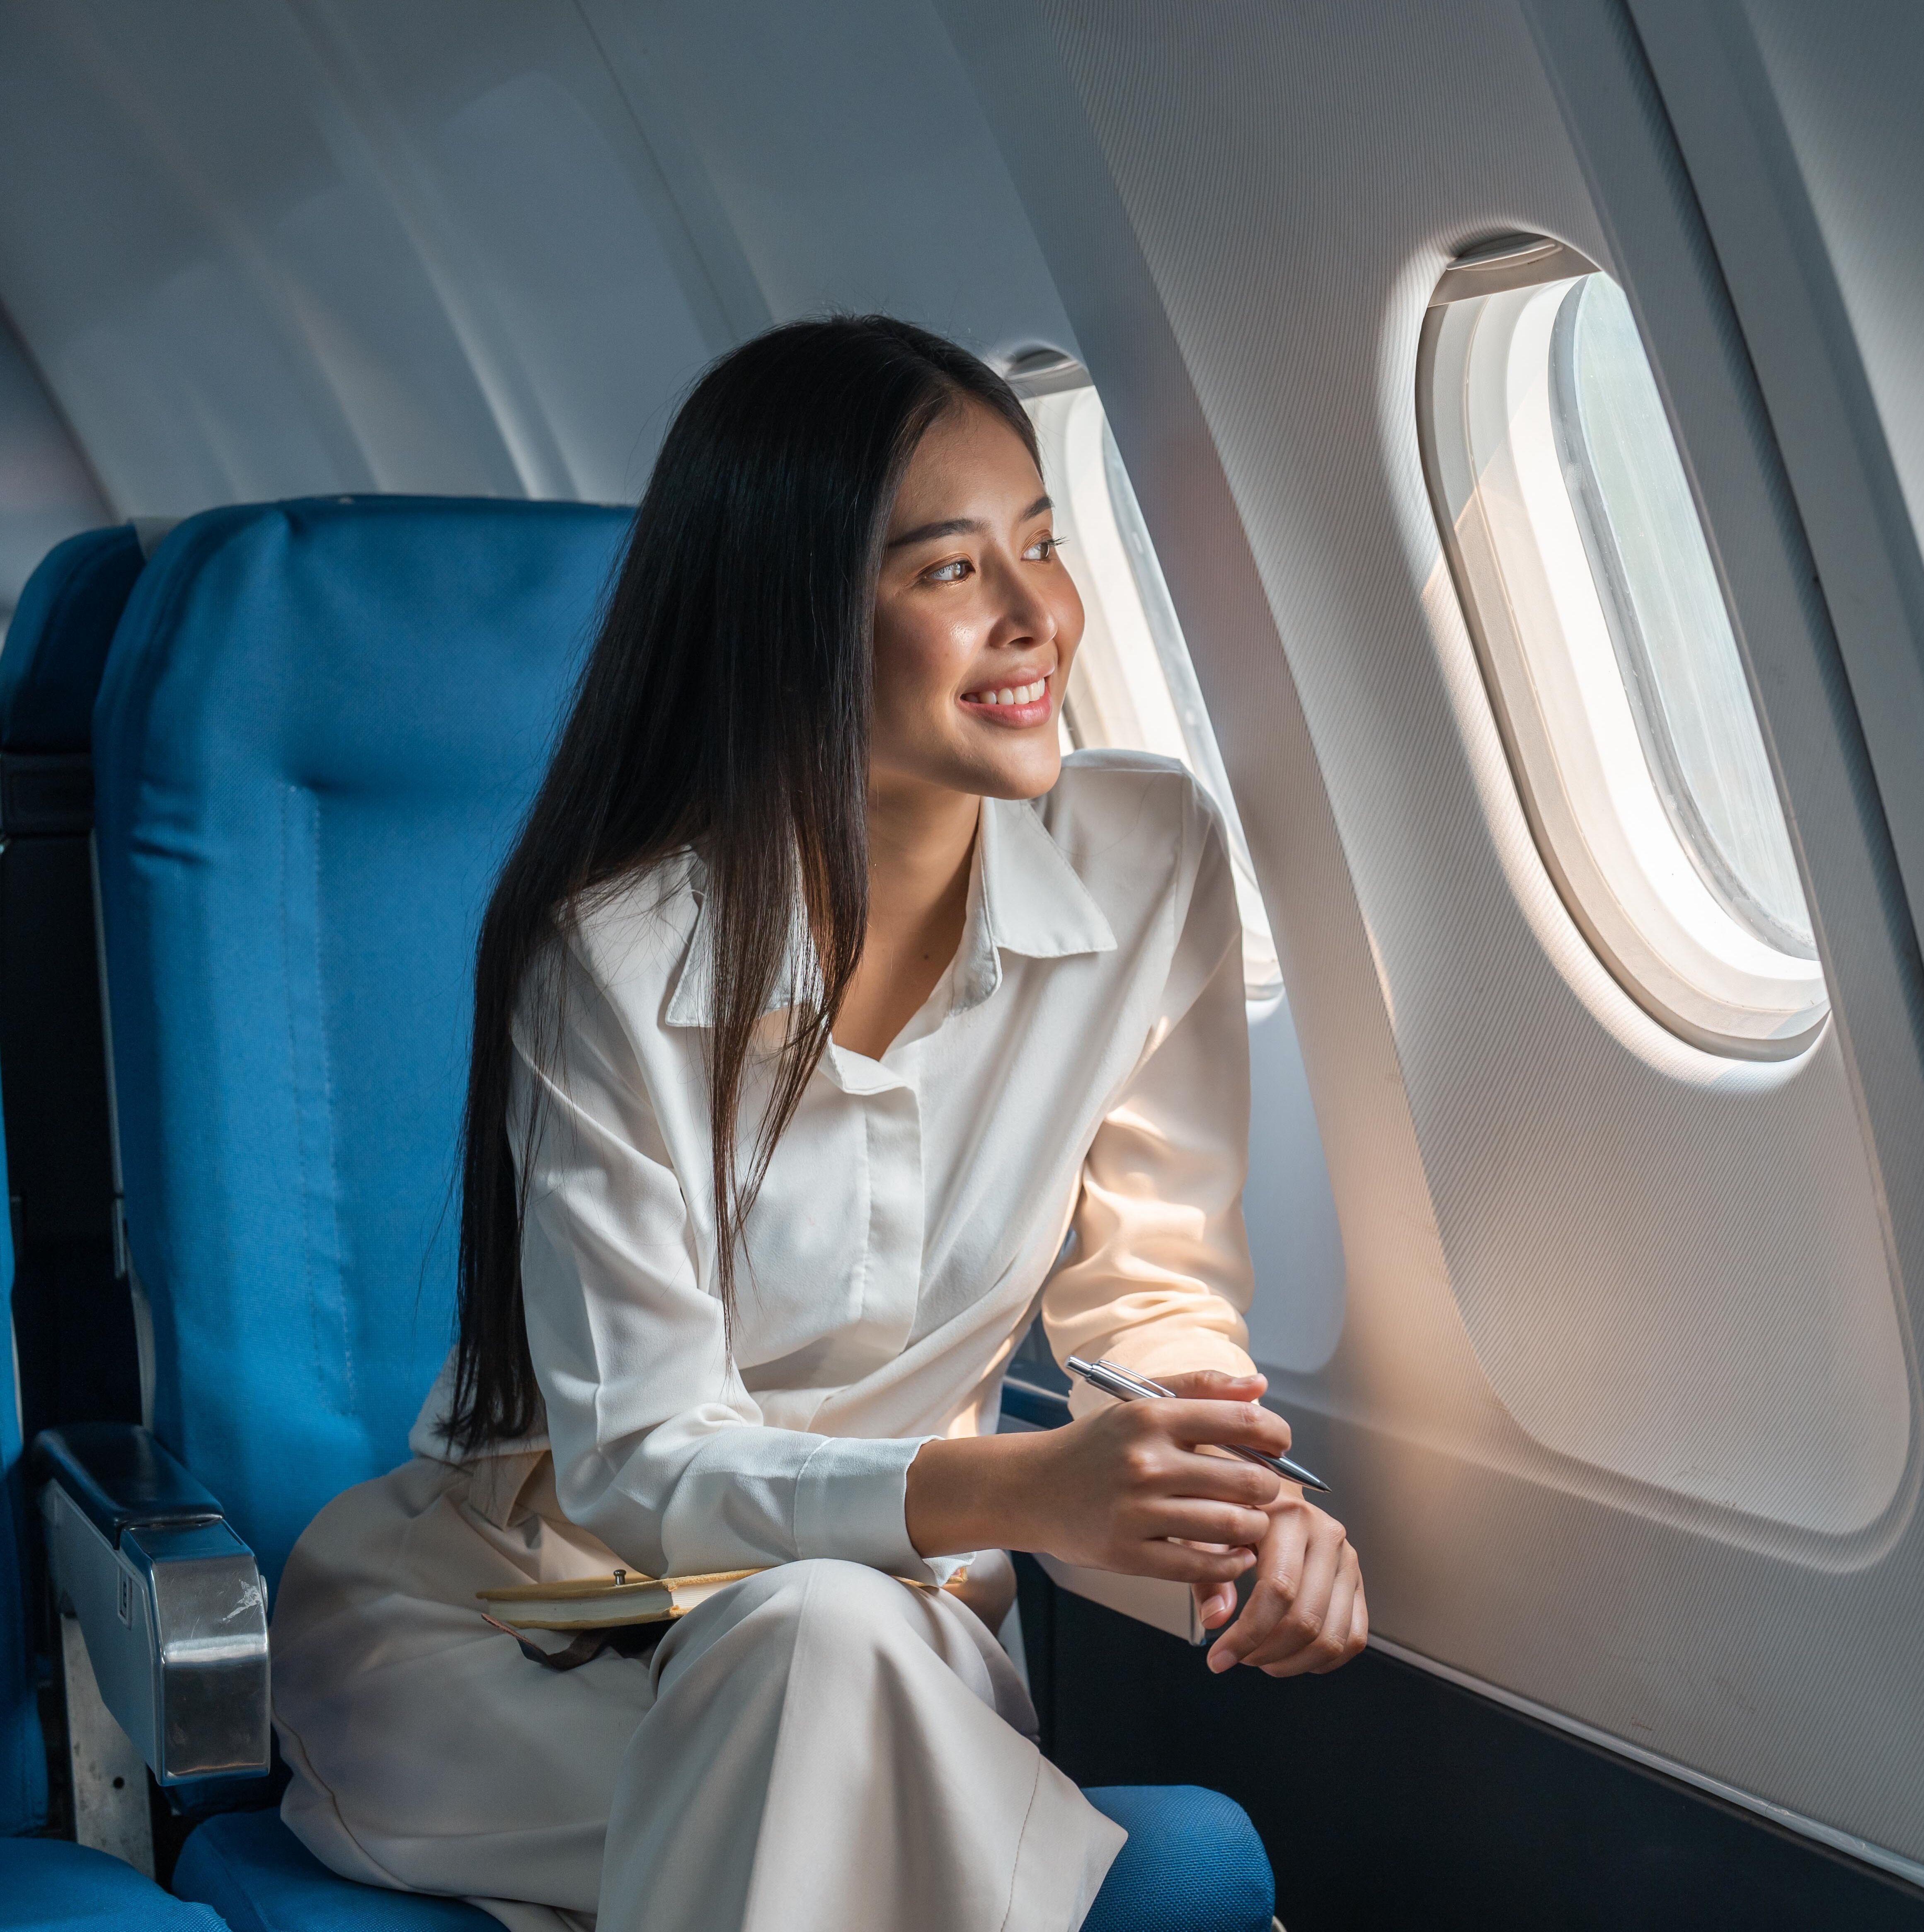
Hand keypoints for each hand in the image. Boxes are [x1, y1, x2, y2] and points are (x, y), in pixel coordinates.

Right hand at [906, 1368, 1291, 1589]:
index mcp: (1151, 1416)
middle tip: (1265, 1492)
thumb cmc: (1095, 1445)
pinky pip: (1200, 1566)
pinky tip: (1235, 1555)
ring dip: (1254, 1528)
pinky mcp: (1128, 1554)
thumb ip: (1201, 1388)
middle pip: (1245, 1480)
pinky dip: (1230, 1564)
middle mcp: (1146, 1462)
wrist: (1031, 1488)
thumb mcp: (1139, 1402)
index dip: (1276, 1435)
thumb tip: (1259, 1386)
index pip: (1241, 1421)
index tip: (1280, 1445)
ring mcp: (1136, 1511)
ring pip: (1230, 1526)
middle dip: (1269, 1489)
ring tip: (1251, 1524)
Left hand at [1192, 1490, 1366, 1676]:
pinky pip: (1354, 1638)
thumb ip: (1208, 1574)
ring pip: (1332, 1637)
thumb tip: (1216, 1619)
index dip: (1247, 1634)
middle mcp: (1328, 1537)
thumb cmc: (1237, 1513)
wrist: (1271, 1495)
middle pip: (1306, 1619)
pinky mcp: (1358, 1582)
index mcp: (1292, 1518)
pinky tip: (1292, 1656)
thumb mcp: (1209, 1531)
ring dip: (1293, 1663)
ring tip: (1262, 1659)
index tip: (1219, 1658)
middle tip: (1240, 1658)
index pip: (1278, 1590)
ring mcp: (1348, 1561)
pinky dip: (1323, 1660)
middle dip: (1267, 1653)